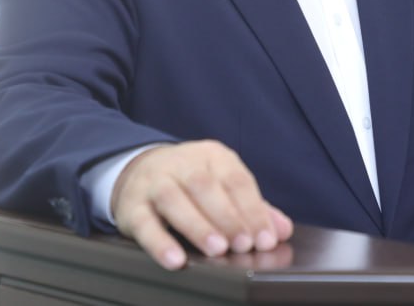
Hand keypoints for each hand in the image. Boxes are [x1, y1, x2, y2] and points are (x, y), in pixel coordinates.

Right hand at [110, 140, 292, 270]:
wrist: (139, 170)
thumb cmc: (191, 184)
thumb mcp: (223, 186)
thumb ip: (253, 208)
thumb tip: (282, 229)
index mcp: (212, 155)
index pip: (236, 180)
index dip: (252, 210)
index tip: (265, 238)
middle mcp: (182, 163)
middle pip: (205, 186)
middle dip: (227, 217)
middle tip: (243, 244)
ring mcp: (154, 182)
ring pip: (174, 199)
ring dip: (198, 226)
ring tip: (217, 250)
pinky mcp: (132, 205)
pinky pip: (144, 222)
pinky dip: (160, 242)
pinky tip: (175, 259)